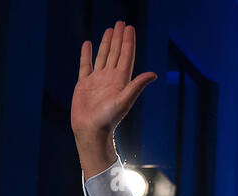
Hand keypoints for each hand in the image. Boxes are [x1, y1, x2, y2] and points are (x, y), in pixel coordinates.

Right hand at [72, 21, 155, 171]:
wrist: (91, 131)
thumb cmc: (108, 119)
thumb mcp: (124, 101)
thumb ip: (137, 86)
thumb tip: (154, 75)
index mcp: (120, 80)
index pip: (126, 56)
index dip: (128, 42)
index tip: (129, 27)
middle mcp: (110, 78)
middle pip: (115, 53)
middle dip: (119, 38)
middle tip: (121, 23)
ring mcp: (97, 80)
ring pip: (103, 57)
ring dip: (106, 43)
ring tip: (110, 29)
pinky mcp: (84, 84)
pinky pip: (86, 65)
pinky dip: (87, 54)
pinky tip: (88, 45)